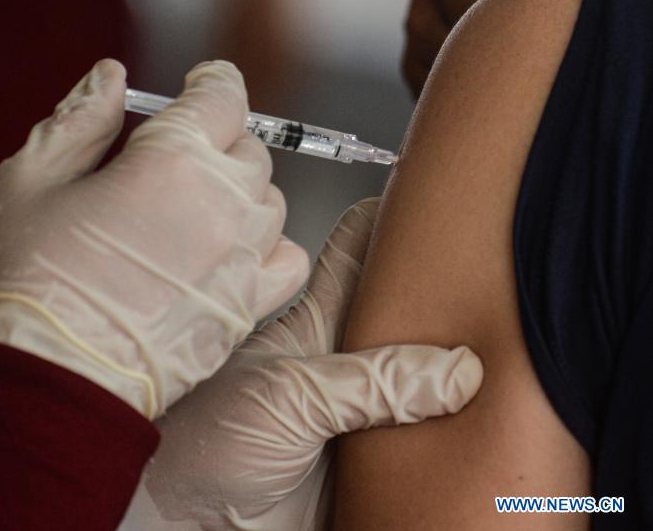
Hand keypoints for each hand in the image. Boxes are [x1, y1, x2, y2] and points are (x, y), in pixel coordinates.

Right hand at [0, 59, 308, 417]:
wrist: (46, 383)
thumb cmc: (29, 282)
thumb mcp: (30, 180)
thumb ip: (79, 119)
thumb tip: (110, 77)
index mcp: (173, 158)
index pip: (224, 94)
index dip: (213, 82)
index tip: (202, 84)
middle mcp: (222, 201)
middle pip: (250, 147)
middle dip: (217, 142)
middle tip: (175, 161)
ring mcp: (242, 256)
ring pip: (271, 199)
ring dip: (240, 193)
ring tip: (192, 210)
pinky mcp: (247, 307)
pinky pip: (288, 258)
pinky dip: (268, 246)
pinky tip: (229, 251)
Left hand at [136, 198, 481, 530]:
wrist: (183, 525)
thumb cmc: (201, 444)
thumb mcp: (288, 397)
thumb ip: (370, 381)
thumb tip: (456, 369)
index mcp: (318, 322)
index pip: (361, 249)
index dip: (395, 218)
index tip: (437, 195)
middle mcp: (346, 360)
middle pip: (409, 314)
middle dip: (447, 298)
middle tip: (495, 281)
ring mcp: (363, 411)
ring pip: (429, 379)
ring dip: (460, 373)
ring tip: (509, 351)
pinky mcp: (376, 465)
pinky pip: (430, 443)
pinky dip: (460, 434)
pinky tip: (488, 424)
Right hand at [402, 0, 622, 95]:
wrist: (558, 34)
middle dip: (507, 12)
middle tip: (543, 25)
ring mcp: (417, 5)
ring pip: (443, 33)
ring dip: (488, 46)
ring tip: (524, 47)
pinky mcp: (410, 53)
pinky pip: (430, 67)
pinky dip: (466, 72)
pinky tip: (495, 67)